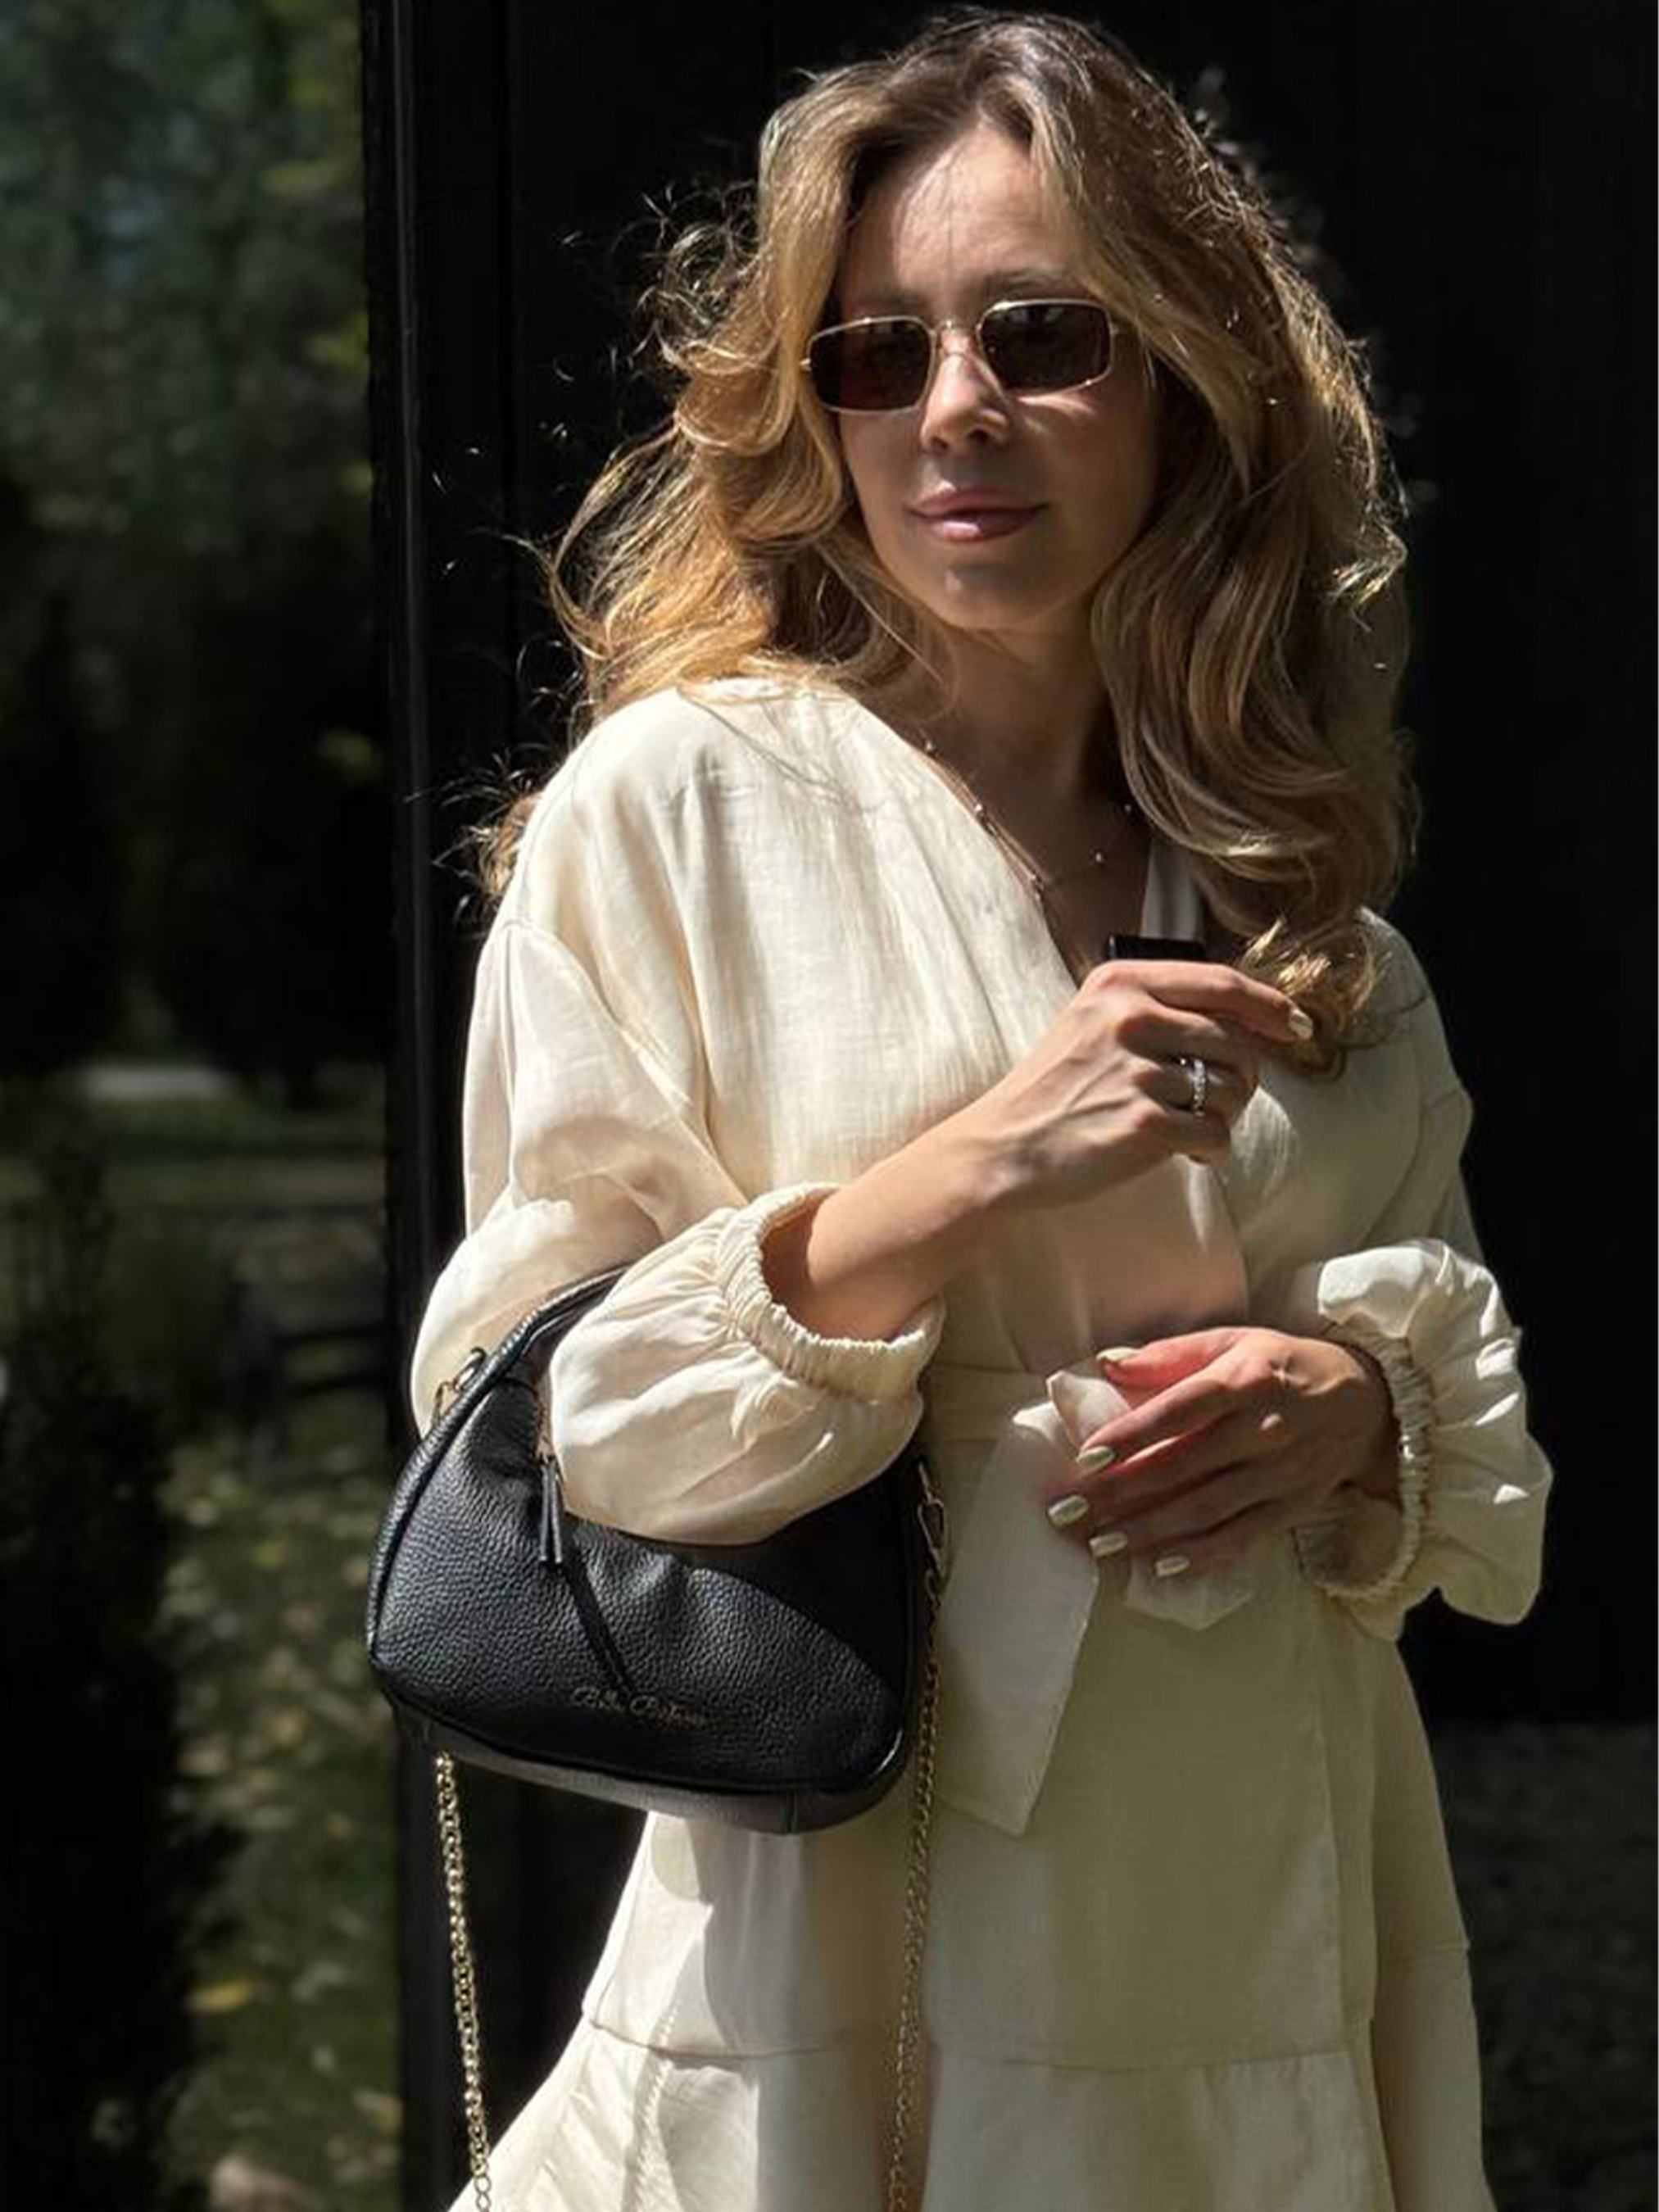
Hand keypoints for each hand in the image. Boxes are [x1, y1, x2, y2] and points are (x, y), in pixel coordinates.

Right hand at [958, 958, 1308, 1215]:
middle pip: (1236, 1040)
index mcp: (1121, 983)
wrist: (1005, 1147)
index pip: (1222, 983)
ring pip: (1231, 1089)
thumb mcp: (1093, 1022)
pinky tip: (1186, 1154)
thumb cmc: (1055, 1088)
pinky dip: (1211, 1150)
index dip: (1269, 1005)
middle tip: (1219, 1100)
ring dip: (1223, 1115)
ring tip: (1188, 1127)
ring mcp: (1137, 1071)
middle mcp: (1130, 1018)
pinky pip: (1215, 1134)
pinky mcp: (1143, 1124)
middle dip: (1243, 1076)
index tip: (1294, 1025)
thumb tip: (1248, 1022)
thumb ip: (1158, 1008)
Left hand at [1045, 1326, 1399, 1575]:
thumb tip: (1106, 1363)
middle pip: (1182, 1468)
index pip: (1180, 1411)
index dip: (1132, 1436)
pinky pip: (1241, 1537)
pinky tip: (1158, 1565)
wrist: (1371, 1401)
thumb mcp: (1235, 1340)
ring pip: (1205, 1510)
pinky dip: (1200, 1555)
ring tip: (1098, 1544)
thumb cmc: (1285, 1364)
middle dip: (1119, 1494)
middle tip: (1067, 1514)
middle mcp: (1264, 1430)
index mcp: (1245, 1381)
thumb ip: (1170, 1353)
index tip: (1085, 1459)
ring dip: (1147, 1531)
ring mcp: (1280, 1475)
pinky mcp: (1292, 1508)